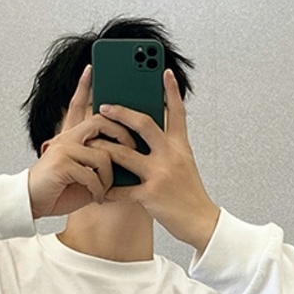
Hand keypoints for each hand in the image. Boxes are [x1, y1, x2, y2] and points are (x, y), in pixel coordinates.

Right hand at [27, 65, 137, 218]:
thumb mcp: (83, 175)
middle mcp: (66, 138)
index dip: (83, 87)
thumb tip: (121, 161)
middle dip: (122, 135)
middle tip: (132, 150)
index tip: (89, 69)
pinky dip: (99, 190)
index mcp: (69, 138)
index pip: (77, 107)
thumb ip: (98, 163)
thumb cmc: (57, 191)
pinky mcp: (62, 163)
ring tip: (105, 190)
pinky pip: (92, 174)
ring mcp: (64, 148)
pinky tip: (96, 197)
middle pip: (101, 122)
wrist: (31, 203)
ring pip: (103, 154)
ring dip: (109, 177)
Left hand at [90, 69, 220, 250]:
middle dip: (121, 113)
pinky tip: (99, 189)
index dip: (171, 90)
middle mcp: (170, 155)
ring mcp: (160, 174)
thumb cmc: (190, 196)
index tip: (163, 70)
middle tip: (104, 106)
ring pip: (124, 154)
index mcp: (180, 146)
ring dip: (105, 149)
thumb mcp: (185, 166)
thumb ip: (169, 149)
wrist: (201, 223)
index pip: (177, 112)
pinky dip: (108, 190)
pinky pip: (121, 190)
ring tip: (91, 144)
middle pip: (143, 124)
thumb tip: (147, 136)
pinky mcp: (150, 195)